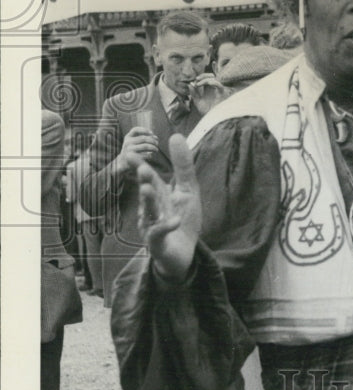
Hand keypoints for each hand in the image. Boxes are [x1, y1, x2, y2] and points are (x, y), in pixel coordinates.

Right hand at [118, 126, 158, 172]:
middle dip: (152, 140)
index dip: (144, 130)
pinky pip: (145, 154)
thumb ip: (144, 139)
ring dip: (153, 148)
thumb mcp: (135, 143)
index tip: (152, 133)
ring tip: (156, 150)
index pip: (135, 130)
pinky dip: (150, 155)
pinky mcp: (132, 157)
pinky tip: (150, 156)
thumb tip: (156, 137)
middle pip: (144, 138)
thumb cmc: (132, 151)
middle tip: (157, 144)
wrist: (123, 163)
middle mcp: (127, 142)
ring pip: (146, 146)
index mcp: (127, 137)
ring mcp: (129, 150)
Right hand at [137, 134, 201, 281]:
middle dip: (144, 181)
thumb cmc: (182, 219)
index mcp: (158, 195)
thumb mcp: (187, 190)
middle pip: (148, 193)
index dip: (139, 165)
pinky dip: (166, 226)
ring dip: (148, 201)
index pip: (148, 177)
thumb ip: (183, 166)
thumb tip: (176, 135)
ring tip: (148, 189)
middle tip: (141, 167)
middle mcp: (151, 209)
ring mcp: (153, 226)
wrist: (183, 253)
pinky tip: (174, 220)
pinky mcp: (159, 243)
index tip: (128, 152)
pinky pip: (159, 234)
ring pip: (150, 213)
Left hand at [188, 73, 230, 115]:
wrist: (212, 118)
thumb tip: (190, 84)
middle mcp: (214, 88)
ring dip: (206, 79)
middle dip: (203, 75)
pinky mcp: (222, 93)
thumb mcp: (197, 102)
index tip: (194, 83)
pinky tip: (208, 83)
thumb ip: (194, 93)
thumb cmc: (206, 111)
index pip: (205, 78)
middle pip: (211, 75)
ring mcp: (218, 90)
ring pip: (214, 78)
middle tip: (197, 79)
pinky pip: (219, 85)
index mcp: (208, 89)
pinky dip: (213, 82)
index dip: (200, 78)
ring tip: (199, 84)